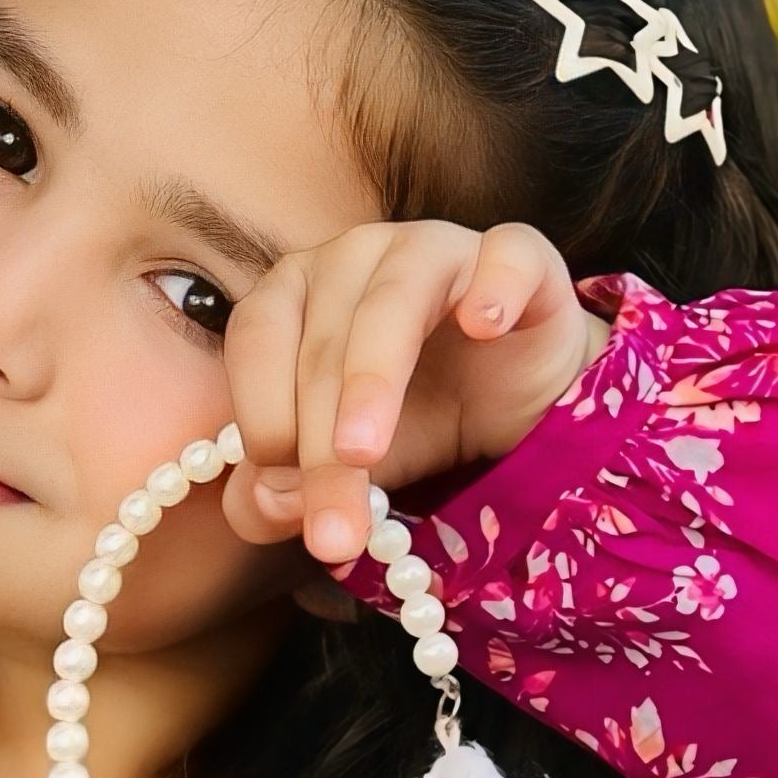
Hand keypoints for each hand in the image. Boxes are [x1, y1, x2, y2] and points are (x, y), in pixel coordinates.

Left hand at [217, 219, 609, 570]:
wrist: (515, 406)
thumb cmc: (414, 420)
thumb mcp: (341, 470)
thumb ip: (281, 492)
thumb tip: (267, 505)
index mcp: (294, 291)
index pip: (257, 336)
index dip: (262, 414)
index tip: (282, 492)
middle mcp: (355, 255)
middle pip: (323, 342)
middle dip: (321, 447)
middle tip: (334, 529)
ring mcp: (437, 248)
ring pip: (392, 300)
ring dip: (373, 379)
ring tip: (365, 452)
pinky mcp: (519, 255)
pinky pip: (506, 254)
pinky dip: (495, 284)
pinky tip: (484, 325)